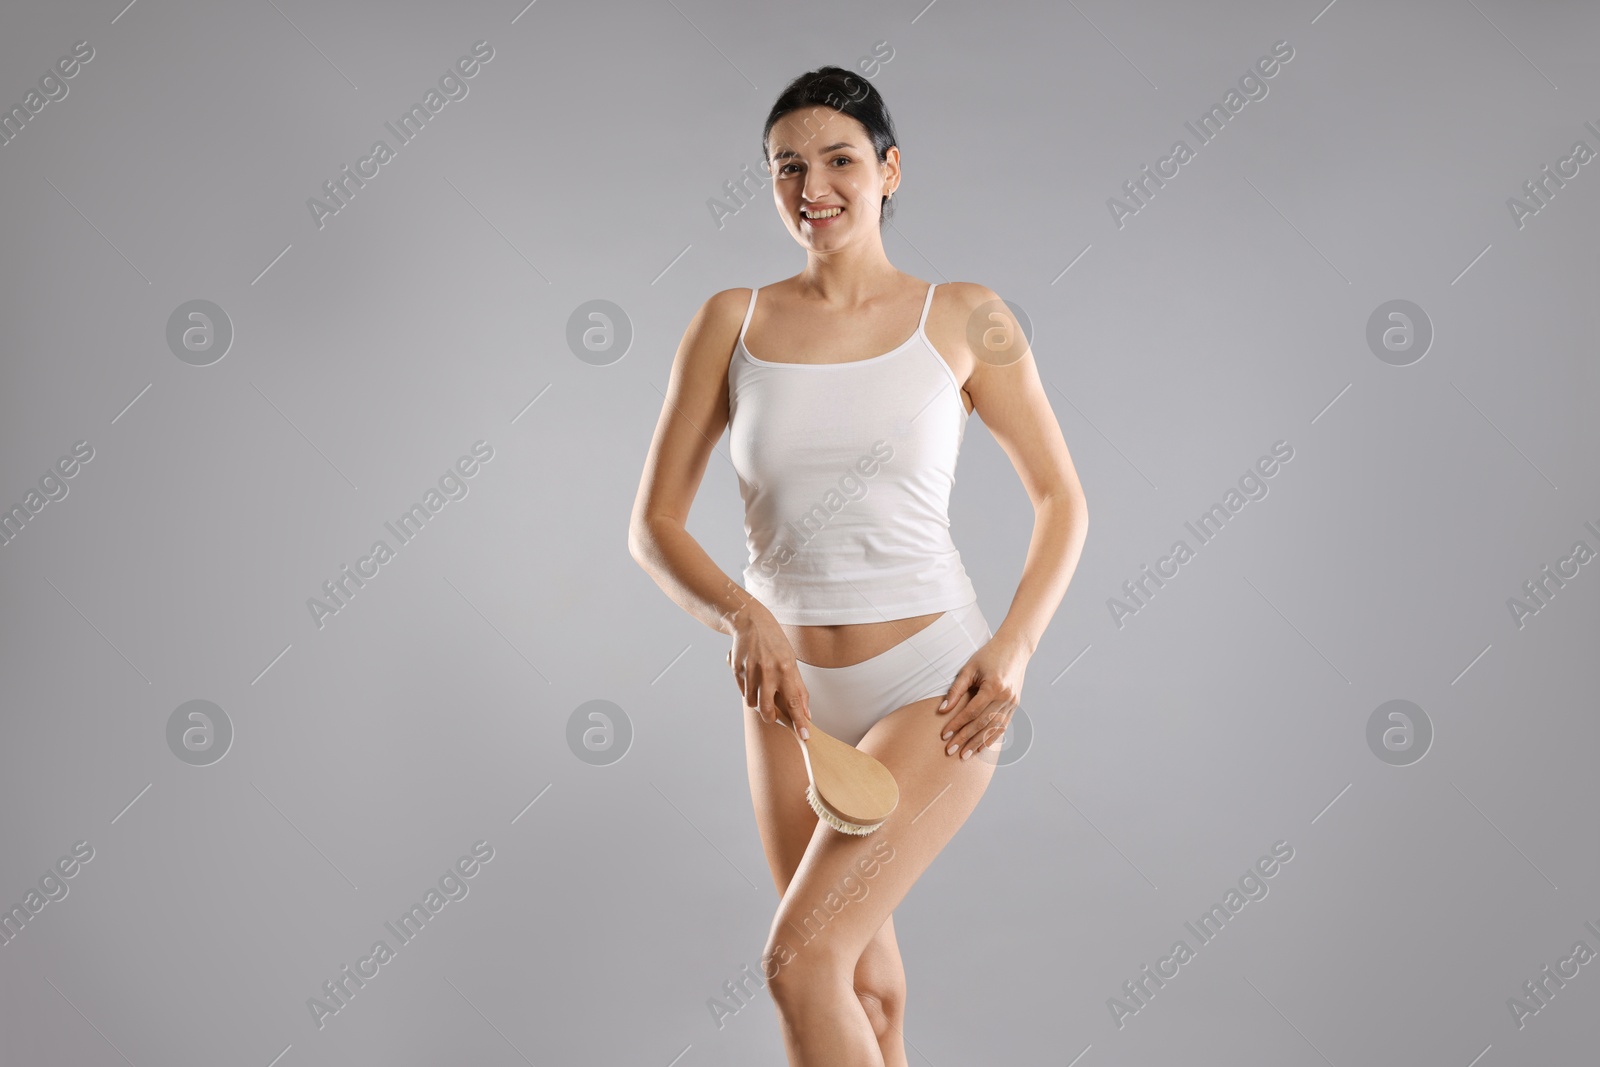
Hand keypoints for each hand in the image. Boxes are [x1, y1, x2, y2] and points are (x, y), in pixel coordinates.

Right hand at [725, 606, 812, 738]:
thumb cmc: (775, 643)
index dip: (800, 721)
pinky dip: (748, 690)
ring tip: (762, 687)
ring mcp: (751, 671)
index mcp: (786, 669)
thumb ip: (799, 688)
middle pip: (768, 710)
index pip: (795, 702)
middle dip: (771, 718)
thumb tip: (806, 713)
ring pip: (752, 703)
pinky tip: (752, 676)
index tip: (804, 736)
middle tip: (774, 716)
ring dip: (758, 702)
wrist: (751, 622)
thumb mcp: (792, 661)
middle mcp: (768, 672)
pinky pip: (742, 692)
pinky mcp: (737, 670)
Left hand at [936, 633, 1027, 758]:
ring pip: (993, 728)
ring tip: (964, 755)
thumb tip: (942, 710)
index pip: (972, 712)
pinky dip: (992, 738)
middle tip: (951, 751)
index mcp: (993, 687)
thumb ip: (956, 689)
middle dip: (965, 739)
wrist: (1015, 648)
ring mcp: (1012, 703)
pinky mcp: (1015, 705)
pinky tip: (981, 747)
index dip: (957, 725)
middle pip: (982, 724)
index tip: (945, 735)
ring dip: (978, 743)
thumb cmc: (989, 655)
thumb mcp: (969, 668)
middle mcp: (1005, 697)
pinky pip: (1003, 726)